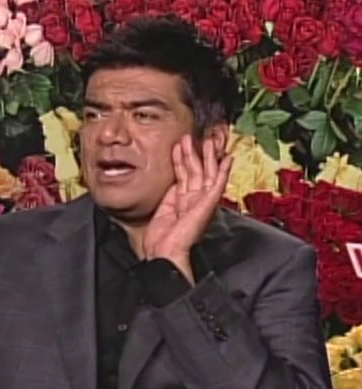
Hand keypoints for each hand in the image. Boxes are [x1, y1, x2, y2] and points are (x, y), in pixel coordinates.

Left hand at [142, 135, 232, 283]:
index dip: (182, 159)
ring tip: (207, 139)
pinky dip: (223, 170)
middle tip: (192, 136)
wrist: (165, 252)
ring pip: (207, 173)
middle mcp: (195, 201)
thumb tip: (173, 177)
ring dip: (207, 155)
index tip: (179, 144)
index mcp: (183, 203)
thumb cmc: (161, 239)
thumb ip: (170, 193)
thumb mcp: (162, 208)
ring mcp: (203, 202)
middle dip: (194, 153)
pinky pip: (218, 183)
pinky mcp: (209, 203)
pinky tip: (227, 158)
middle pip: (196, 171)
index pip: (184, 176)